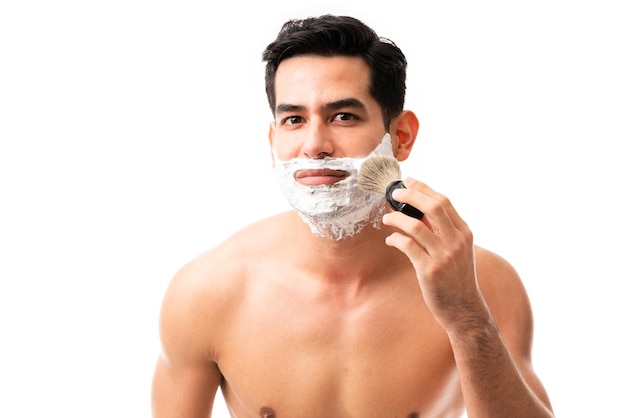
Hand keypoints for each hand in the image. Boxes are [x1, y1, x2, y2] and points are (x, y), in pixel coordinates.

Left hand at [381, 177, 482, 329]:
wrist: (463, 308)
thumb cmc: (456, 277)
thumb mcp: (458, 250)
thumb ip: (443, 230)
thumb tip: (418, 210)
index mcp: (464, 233)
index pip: (444, 201)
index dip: (423, 189)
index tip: (408, 182)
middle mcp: (456, 241)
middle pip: (432, 207)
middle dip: (409, 196)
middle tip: (393, 194)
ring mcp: (444, 256)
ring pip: (415, 226)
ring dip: (396, 218)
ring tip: (387, 219)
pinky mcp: (430, 270)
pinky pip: (407, 246)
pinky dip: (395, 238)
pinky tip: (390, 240)